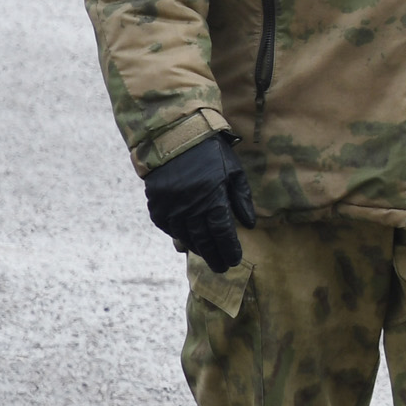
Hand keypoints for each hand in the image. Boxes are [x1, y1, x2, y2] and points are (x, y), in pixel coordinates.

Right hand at [143, 133, 254, 272]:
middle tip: (222, 268)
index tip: (235, 261)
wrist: (176, 137)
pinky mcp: (157, 205)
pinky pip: (168, 227)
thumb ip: (241, 198)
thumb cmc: (212, 152)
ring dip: (197, 248)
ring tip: (208, 256)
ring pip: (185, 237)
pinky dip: (178, 236)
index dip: (229, 248)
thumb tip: (249, 225)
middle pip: (204, 239)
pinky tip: (186, 242)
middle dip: (214, 256)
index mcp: (213, 197)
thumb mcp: (234, 171)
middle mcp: (191, 206)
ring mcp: (171, 207)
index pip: (222, 232)